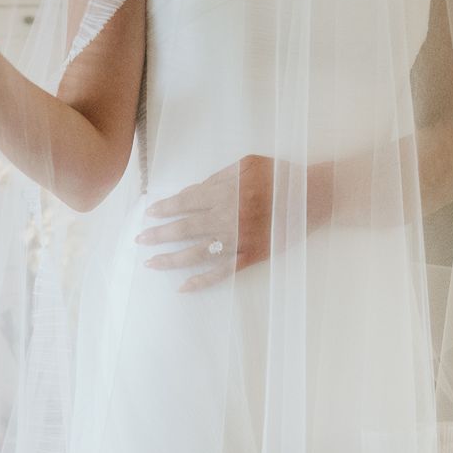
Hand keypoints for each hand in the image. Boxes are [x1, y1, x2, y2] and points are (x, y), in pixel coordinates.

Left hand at [134, 155, 276, 290]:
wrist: (314, 197)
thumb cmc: (281, 177)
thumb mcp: (249, 164)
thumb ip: (220, 177)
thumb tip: (192, 192)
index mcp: (226, 190)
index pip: (187, 200)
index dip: (166, 208)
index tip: (149, 214)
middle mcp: (228, 215)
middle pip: (185, 227)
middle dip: (159, 234)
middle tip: (139, 240)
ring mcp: (238, 239)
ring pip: (197, 252)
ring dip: (171, 259)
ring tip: (151, 263)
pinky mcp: (250, 257)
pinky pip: (221, 272)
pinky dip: (201, 281)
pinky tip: (182, 287)